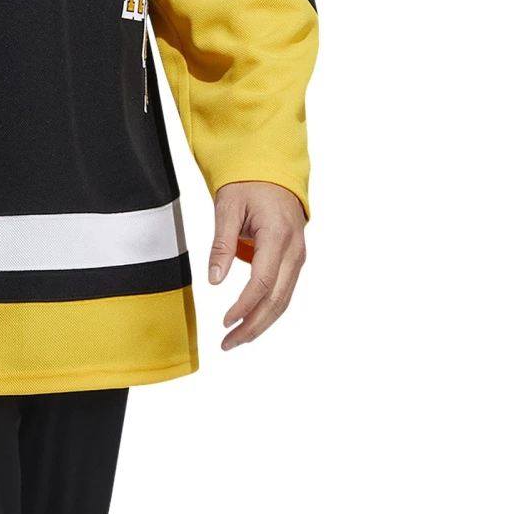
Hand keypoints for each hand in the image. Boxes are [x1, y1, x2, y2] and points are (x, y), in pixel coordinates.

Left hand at [207, 181, 306, 350]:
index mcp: (278, 235)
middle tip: (228, 342)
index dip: (244, 306)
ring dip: (262, 323)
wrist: (272, 171)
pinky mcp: (295, 260)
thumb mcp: (227, 208)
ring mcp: (299, 257)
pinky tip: (251, 321)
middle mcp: (294, 250)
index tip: (225, 322)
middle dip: (253, 326)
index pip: (262, 282)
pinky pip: (285, 291)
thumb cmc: (248, 185)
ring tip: (236, 339)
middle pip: (277, 300)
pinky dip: (269, 310)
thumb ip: (221, 244)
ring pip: (284, 300)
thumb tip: (214, 279)